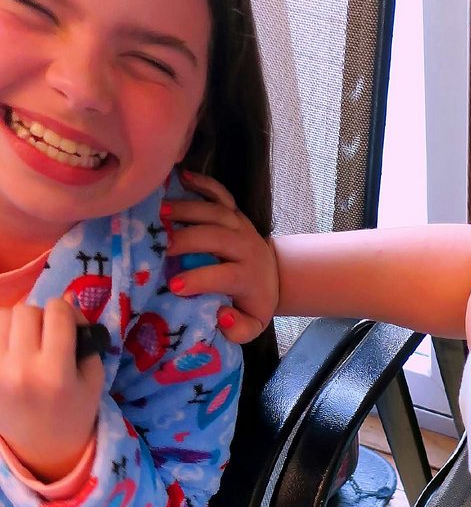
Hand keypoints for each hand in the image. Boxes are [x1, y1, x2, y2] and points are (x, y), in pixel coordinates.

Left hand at [0, 299, 102, 481]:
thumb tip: (67, 301)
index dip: (67, 313)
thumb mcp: (93, 380)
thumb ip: (85, 340)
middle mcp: (21, 369)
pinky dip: (3, 336)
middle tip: (47, 338)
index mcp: (54, 374)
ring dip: (16, 323)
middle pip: (26, 310)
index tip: (70, 328)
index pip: (57, 312)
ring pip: (1, 316)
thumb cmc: (74, 413)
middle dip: (40, 318)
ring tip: (25, 343)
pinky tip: (12, 351)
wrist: (43, 448)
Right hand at [162, 171, 278, 342]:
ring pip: (216, 211)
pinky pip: (220, 192)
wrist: (274, 274)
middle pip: (218, 236)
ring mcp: (240, 225)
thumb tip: (222, 316)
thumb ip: (239, 330)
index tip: (174, 286)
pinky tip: (180, 177)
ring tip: (159, 214)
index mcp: (249, 276)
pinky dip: (202, 182)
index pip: (226, 275)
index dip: (200, 280)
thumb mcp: (252, 325)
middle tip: (160, 245)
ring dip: (187, 209)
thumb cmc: (253, 302)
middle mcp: (246, 246)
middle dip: (189, 239)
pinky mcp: (234, 211)